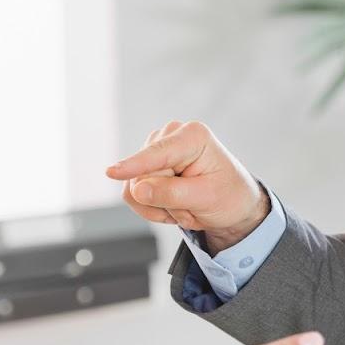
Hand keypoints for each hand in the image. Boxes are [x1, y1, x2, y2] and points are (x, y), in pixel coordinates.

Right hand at [105, 120, 269, 253]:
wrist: (233, 203)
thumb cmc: (228, 195)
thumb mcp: (207, 198)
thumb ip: (172, 194)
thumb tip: (137, 189)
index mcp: (192, 136)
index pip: (157, 153)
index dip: (134, 165)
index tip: (111, 172)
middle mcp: (171, 136)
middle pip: (145, 176)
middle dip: (165, 202)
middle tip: (191, 209)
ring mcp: (156, 150)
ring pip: (135, 187)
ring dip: (159, 207)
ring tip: (185, 207)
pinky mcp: (146, 165)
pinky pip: (133, 193)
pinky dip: (152, 208)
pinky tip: (173, 206)